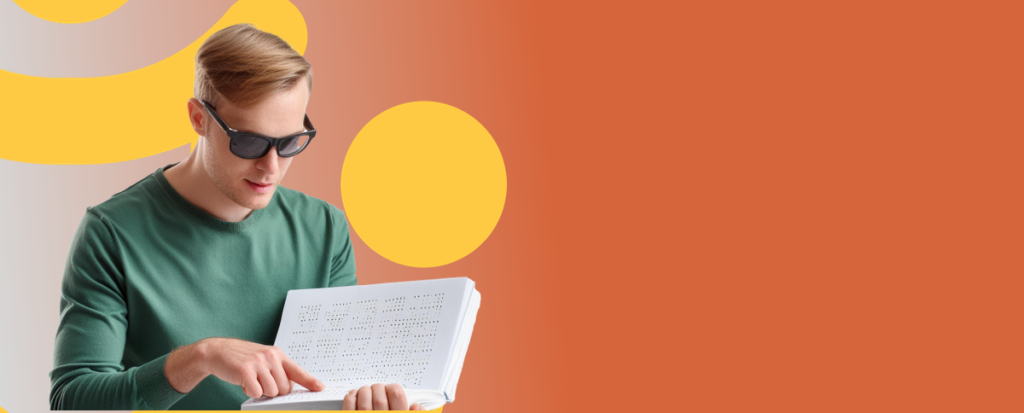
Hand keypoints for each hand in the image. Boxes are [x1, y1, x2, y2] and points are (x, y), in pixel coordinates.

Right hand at [200, 337, 324, 397]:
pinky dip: (250, 392)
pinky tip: (244, 381)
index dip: (310, 381)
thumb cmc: (242, 358)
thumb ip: (277, 370)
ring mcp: (258, 363)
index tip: (320, 388)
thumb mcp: (263, 359)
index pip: (297, 370)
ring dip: (261, 391)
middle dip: (273, 390)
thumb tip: (289, 387)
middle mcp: (270, 357)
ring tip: (252, 380)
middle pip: (284, 388)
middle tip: (261, 382)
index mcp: (277, 354)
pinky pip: (256, 393)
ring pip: (271, 392)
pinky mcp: (246, 371)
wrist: (218, 351)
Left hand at [342, 383, 424, 409]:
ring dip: (364, 391)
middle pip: (379, 394)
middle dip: (378, 388)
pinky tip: (354, 396)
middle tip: (378, 390)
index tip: (391, 389)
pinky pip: (348, 404)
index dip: (393, 388)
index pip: (396, 394)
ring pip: (363, 398)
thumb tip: (416, 406)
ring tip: (367, 392)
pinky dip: (351, 397)